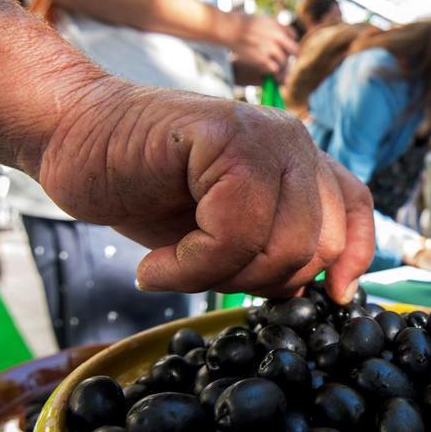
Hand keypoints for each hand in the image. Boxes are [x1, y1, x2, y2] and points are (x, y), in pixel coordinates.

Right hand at [39, 79, 373, 302]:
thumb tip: (317, 291)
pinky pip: (231, 233)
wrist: (74, 138)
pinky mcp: (224, 136)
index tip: (332, 297)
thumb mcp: (221, 229)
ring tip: (170, 269)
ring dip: (218, 279)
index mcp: (297, 160)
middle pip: (318, 245)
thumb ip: (272, 245)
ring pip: (278, 245)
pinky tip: (154, 266)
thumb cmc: (145, 189)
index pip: (356, 206)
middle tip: (204, 277)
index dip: (355, 256)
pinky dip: (188, 268)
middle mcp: (290, 142)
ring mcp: (262, 135)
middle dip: (261, 283)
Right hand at [221, 12, 298, 76]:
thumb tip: (291, 38)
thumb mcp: (264, 20)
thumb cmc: (244, 24)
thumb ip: (277, 28)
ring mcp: (270, 48)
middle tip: (284, 58)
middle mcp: (277, 37)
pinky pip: (274, 68)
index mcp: (278, 26)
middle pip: (295, 50)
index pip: (294, 35)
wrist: (230, 28)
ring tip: (272, 64)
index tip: (284, 45)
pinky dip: (272, 70)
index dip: (289, 41)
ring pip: (284, 61)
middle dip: (290, 55)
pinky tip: (266, 68)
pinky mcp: (262, 59)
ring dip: (280, 65)